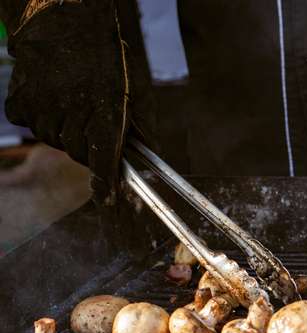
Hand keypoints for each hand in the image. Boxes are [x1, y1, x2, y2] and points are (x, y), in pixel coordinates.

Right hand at [3, 0, 152, 203]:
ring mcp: (43, 113)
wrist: (62, 26)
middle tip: (91, 118)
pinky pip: (32, 124)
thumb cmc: (103, 59)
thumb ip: (142, 126)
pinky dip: (40, 115)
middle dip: (88, 143)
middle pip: (80, 153)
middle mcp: (72, 119)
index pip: (104, 162)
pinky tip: (50, 96)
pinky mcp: (20, 106)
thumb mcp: (133, 91)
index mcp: (104, 118)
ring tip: (71, 101)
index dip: (106, 183)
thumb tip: (152, 154)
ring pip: (55, 140)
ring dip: (64, 128)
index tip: (108, 199)